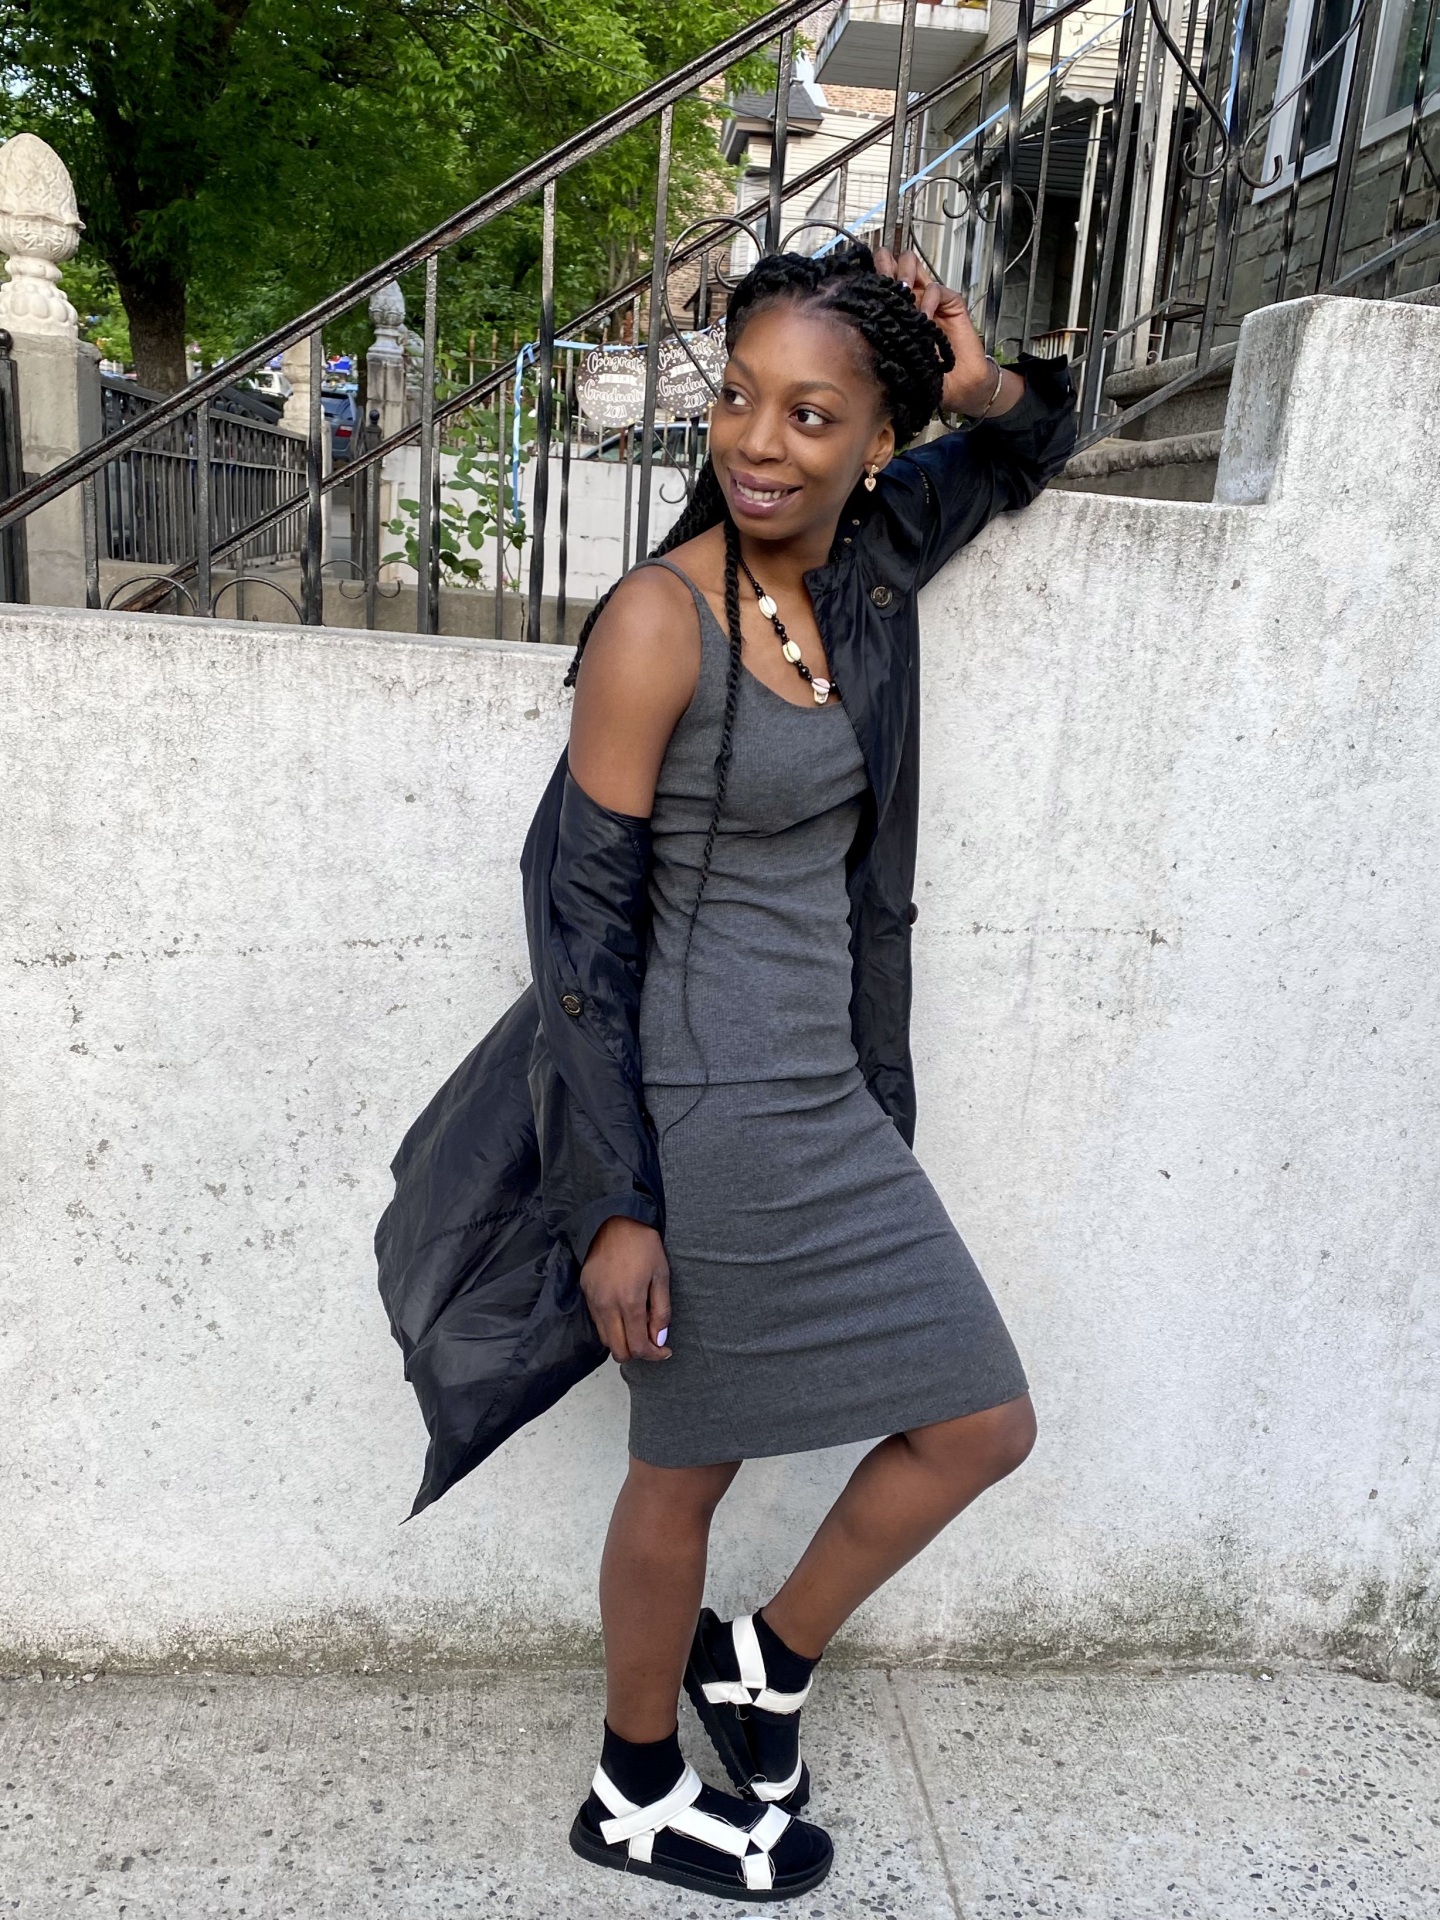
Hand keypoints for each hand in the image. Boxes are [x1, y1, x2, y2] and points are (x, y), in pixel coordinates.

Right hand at [580, 1215, 671, 1362]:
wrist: (612, 1221)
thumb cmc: (642, 1244)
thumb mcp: (661, 1274)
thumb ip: (661, 1310)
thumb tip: (659, 1339)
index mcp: (630, 1302)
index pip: (639, 1345)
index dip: (654, 1354)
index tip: (664, 1350)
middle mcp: (607, 1306)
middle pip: (619, 1350)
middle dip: (637, 1353)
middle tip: (651, 1341)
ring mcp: (594, 1301)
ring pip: (606, 1340)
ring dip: (623, 1341)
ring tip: (639, 1326)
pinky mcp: (585, 1293)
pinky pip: (597, 1322)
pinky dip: (612, 1328)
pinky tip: (624, 1314)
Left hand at [873, 246, 1021, 419]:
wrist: (957, 385)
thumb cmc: (925, 372)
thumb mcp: (894, 353)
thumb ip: (881, 334)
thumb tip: (856, 317)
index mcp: (895, 308)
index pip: (881, 279)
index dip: (872, 273)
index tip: (863, 279)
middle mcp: (912, 297)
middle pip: (895, 264)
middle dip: (886, 266)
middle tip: (883, 279)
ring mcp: (931, 298)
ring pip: (914, 266)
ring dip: (905, 275)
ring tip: (903, 293)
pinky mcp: (951, 303)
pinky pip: (935, 290)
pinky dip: (928, 300)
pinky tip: (924, 318)